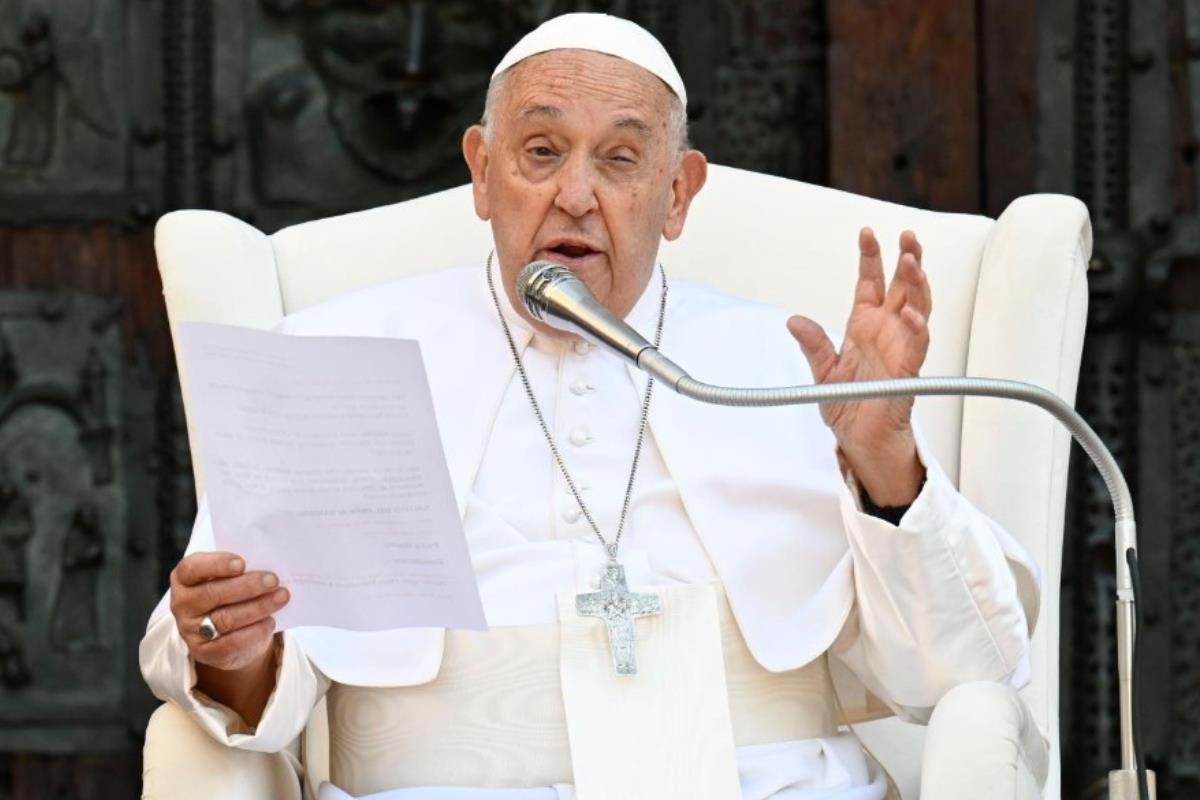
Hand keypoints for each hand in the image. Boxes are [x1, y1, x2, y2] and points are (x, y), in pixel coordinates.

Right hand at [169, 551, 288, 671]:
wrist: (232, 630)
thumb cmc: (233, 592)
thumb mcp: (231, 577)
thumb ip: (241, 570)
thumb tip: (266, 567)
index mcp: (184, 578)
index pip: (192, 568)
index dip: (216, 565)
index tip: (242, 564)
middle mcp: (181, 604)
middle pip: (212, 594)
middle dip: (247, 587)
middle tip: (273, 580)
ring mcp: (190, 630)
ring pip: (225, 619)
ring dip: (258, 607)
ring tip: (281, 597)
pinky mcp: (204, 652)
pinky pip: (231, 644)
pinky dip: (255, 631)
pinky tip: (270, 621)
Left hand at [787, 227, 930, 505]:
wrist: (861, 441)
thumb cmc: (848, 406)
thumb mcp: (822, 373)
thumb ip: (812, 345)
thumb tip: (793, 321)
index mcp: (864, 326)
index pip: (871, 283)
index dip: (871, 257)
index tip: (866, 232)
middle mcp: (886, 332)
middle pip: (902, 286)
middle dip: (906, 259)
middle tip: (906, 236)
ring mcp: (901, 348)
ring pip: (918, 306)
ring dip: (917, 283)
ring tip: (912, 260)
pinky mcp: (909, 371)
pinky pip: (918, 345)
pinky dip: (916, 328)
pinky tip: (911, 312)